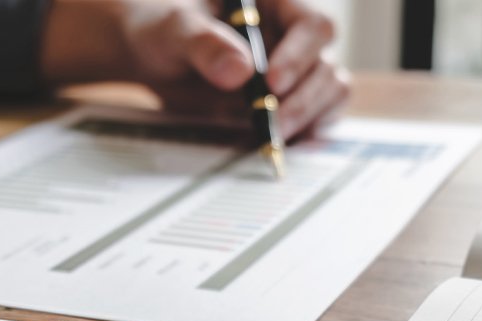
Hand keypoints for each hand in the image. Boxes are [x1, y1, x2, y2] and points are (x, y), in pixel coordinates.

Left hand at [41, 0, 349, 138]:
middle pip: (325, 65)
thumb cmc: (164, 29)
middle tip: (272, 123)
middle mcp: (293, 37)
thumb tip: (240, 72)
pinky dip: (306, 133)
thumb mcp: (174, 30)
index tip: (271, 83)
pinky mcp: (288, 102)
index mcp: (276, 5)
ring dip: (307, 117)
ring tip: (272, 136)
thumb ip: (204, 44)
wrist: (152, 57)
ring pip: (328, 92)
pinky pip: (315, 117)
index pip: (311, 26)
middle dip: (303, 98)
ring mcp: (295, 71)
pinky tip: (282, 145)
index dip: (299, 55)